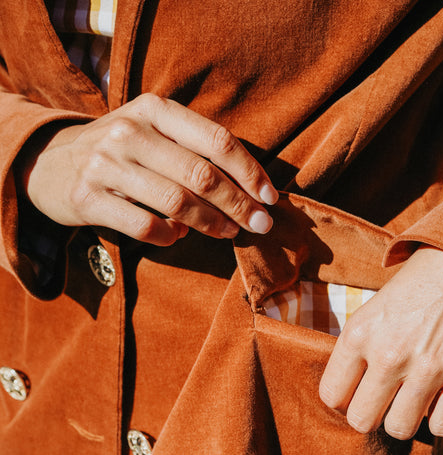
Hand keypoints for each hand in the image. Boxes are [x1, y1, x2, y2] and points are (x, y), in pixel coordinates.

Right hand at [18, 93, 277, 245]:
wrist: (51, 165)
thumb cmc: (121, 154)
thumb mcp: (153, 132)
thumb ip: (194, 149)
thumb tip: (252, 190)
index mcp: (154, 109)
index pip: (216, 141)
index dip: (249, 173)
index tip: (270, 199)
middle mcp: (129, 131)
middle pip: (202, 175)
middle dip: (239, 205)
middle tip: (260, 226)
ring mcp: (106, 165)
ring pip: (177, 203)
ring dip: (211, 224)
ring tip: (228, 232)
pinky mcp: (89, 198)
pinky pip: (145, 227)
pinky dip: (169, 236)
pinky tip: (177, 236)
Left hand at [319, 247, 442, 438]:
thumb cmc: (427, 279)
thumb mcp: (379, 305)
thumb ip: (362, 345)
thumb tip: (349, 388)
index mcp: (360, 332)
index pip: (332, 395)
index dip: (345, 398)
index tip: (359, 392)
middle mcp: (389, 353)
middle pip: (361, 420)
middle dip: (372, 414)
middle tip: (386, 401)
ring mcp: (429, 368)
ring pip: (399, 429)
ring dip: (406, 418)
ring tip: (415, 398)